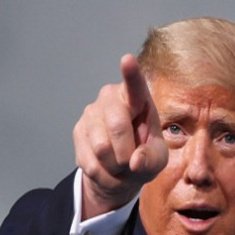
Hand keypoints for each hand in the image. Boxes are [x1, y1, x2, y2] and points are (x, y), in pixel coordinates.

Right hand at [73, 54, 167, 217]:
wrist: (120, 171)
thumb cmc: (144, 157)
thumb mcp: (157, 160)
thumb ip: (151, 159)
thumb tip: (134, 162)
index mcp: (137, 99)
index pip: (135, 86)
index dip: (131, 74)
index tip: (128, 60)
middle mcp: (111, 99)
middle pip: (117, 125)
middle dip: (127, 153)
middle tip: (132, 163)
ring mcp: (91, 112)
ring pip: (102, 147)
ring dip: (115, 166)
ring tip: (120, 164)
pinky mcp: (78, 130)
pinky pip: (90, 160)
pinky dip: (104, 174)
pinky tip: (107, 168)